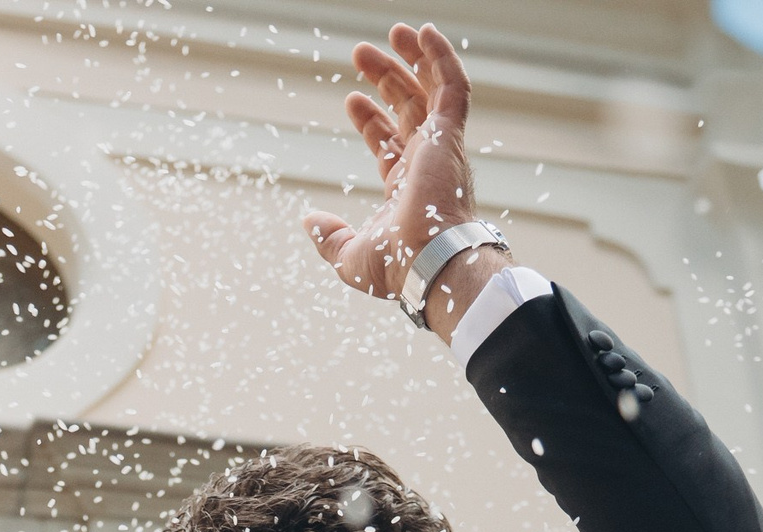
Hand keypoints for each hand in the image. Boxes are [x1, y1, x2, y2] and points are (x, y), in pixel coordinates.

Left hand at [302, 24, 505, 330]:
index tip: (352, 97)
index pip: (390, 143)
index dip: (371, 119)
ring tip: (393, 31)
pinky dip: (442, 58)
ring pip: (430, 91)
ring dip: (412, 60)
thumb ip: (329, 238)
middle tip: (361, 53)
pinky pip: (453, 87)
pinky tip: (425, 33)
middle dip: (386, 79)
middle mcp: (428, 164)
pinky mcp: (450, 135)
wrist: (428, 262)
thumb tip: (309, 220)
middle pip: (408, 109)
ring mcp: (442, 148)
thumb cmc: (396, 268)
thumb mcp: (349, 257)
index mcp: (408, 189)